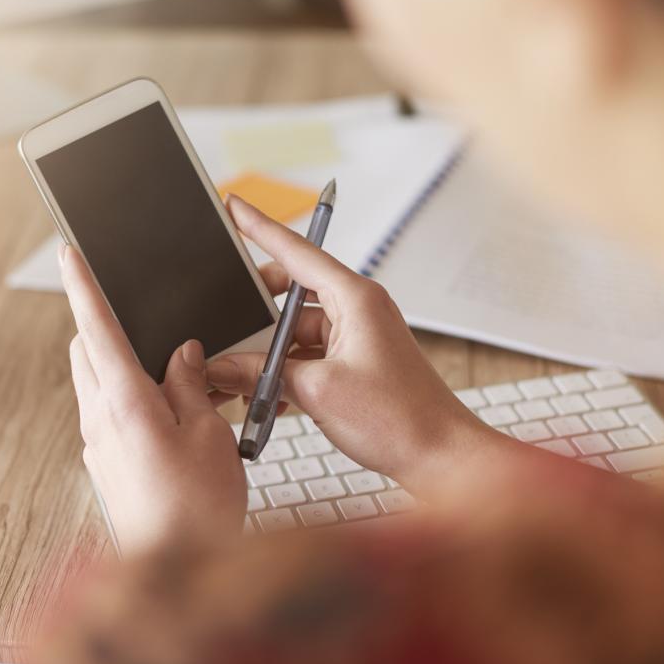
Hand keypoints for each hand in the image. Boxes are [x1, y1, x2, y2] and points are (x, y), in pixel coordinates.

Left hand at [60, 244, 246, 554]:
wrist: (177, 569)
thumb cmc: (199, 509)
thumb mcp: (209, 434)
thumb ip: (189, 384)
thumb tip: (181, 354)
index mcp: (125, 402)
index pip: (96, 328)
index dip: (82, 286)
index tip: (69, 254)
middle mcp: (100, 420)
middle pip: (89, 352)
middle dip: (106, 325)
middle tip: (142, 315)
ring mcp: (98, 445)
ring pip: (98, 383)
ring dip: (122, 364)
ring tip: (177, 374)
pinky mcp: (105, 465)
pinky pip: (109, 414)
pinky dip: (130, 398)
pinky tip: (172, 412)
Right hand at [207, 196, 504, 496]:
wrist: (442, 458)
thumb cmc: (400, 420)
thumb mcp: (317, 391)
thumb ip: (261, 374)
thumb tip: (221, 368)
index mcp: (355, 298)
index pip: (297, 250)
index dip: (259, 227)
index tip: (233, 205)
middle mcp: (358, 310)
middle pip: (290, 292)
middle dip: (254, 309)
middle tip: (224, 320)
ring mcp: (357, 337)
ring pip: (294, 330)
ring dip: (268, 353)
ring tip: (238, 377)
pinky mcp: (355, 363)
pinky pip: (307, 355)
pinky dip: (284, 372)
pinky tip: (264, 397)